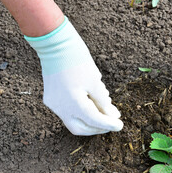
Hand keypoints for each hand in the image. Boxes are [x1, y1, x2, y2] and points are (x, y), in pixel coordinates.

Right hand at [26, 17, 122, 135]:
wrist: (55, 44)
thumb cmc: (77, 60)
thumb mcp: (95, 81)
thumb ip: (103, 102)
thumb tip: (112, 116)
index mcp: (72, 102)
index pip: (94, 120)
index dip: (108, 124)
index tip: (120, 125)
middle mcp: (60, 107)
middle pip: (80, 128)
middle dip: (97, 128)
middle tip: (112, 123)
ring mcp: (53, 104)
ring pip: (73, 121)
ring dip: (89, 121)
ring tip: (104, 112)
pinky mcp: (51, 99)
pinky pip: (67, 112)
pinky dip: (81, 112)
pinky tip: (92, 104)